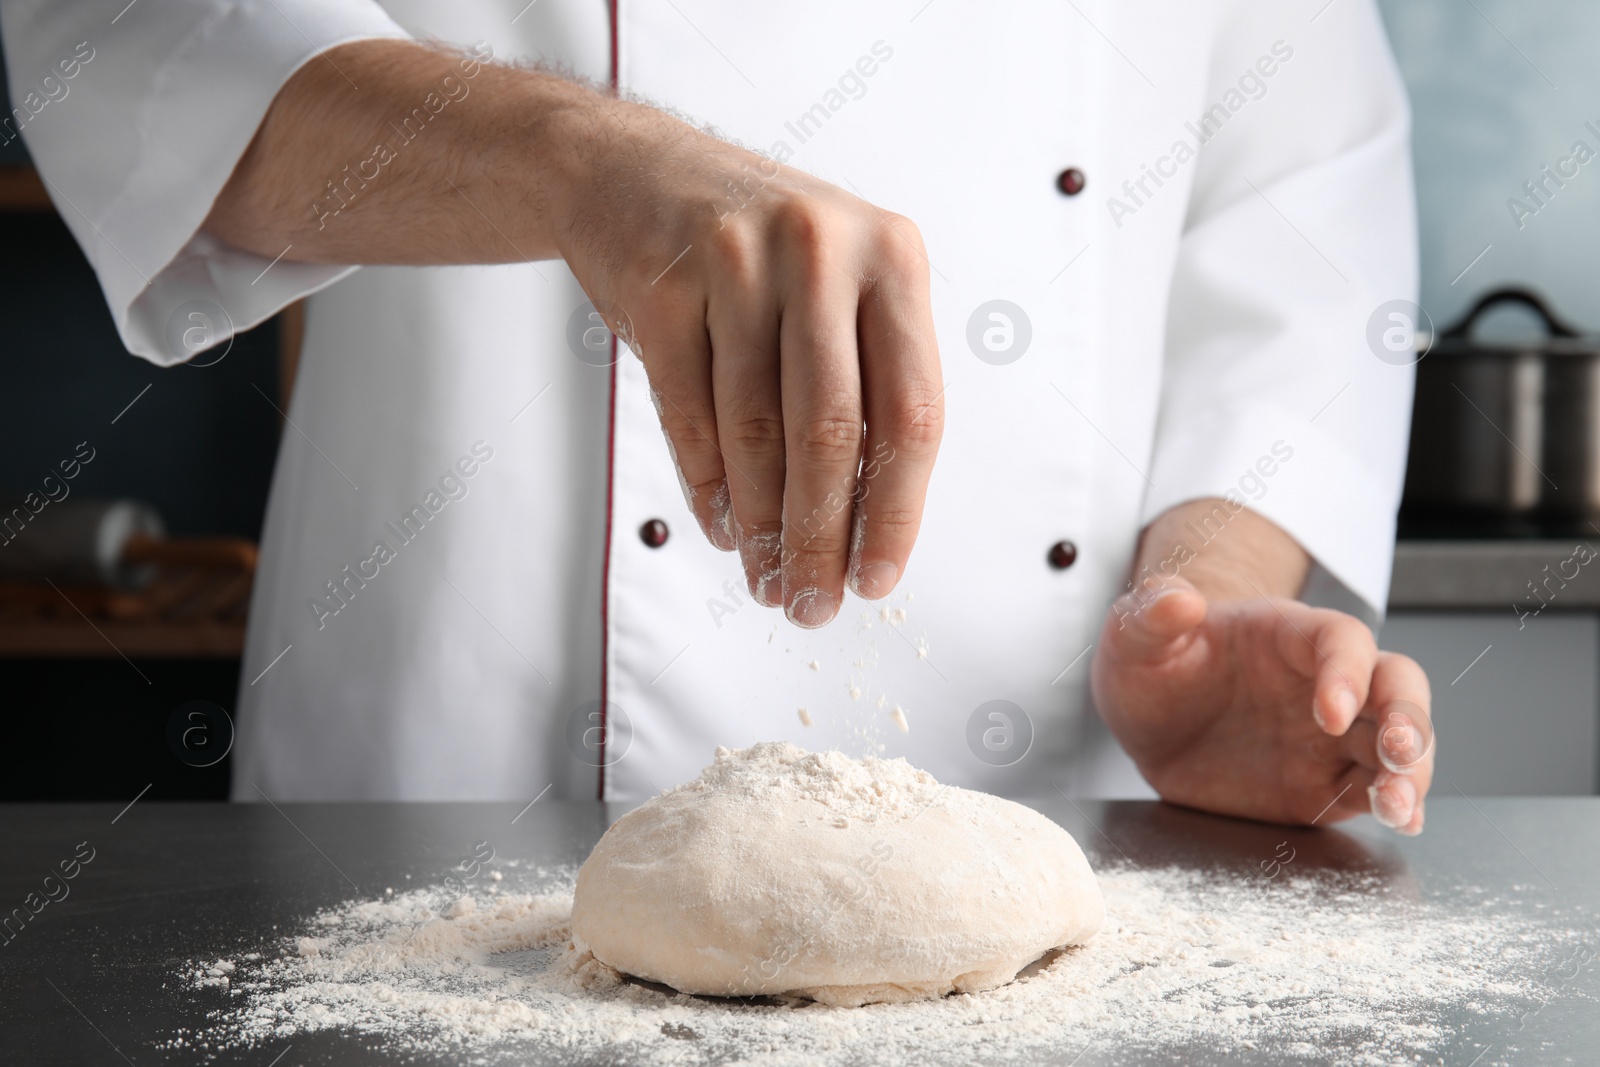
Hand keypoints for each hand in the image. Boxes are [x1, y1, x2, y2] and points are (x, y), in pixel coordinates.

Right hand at [205, 40, 943, 629]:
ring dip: (760, 526)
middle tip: (812, 605)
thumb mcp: (835, 288)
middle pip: (831, 431)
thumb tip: (863, 529)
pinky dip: (708, 487)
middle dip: (821, 537)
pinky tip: (722, 529)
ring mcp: (736, 261)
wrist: (627, 171)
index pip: (913, 410)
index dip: (897, 510)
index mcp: (893, 257)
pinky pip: (689, 416)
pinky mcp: (661, 285)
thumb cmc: (754, 253)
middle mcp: (822, 250)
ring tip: (766, 581)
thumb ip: (864, 383)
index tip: (878, 581)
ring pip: (754, 432)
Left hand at [1090, 578, 1433, 832]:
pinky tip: (1403, 821)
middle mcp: (1323, 680)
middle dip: (1407, 717)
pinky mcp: (1325, 781)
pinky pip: (1372, 789)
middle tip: (1397, 752)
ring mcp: (1331, 734)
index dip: (1345, 671)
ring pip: (1398, 741)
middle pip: (1396, 684)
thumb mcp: (1134, 637)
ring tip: (1400, 807)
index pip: (1340, 638)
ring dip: (1410, 772)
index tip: (1329, 711)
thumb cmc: (1153, 666)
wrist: (1150, 723)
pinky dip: (1395, 805)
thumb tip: (1178, 600)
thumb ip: (1153, 613)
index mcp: (1285, 634)